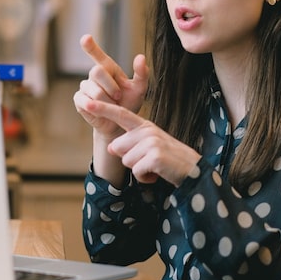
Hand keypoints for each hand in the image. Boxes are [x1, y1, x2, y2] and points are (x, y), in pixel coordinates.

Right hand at [73, 34, 148, 139]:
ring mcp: (85, 87)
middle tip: (118, 96)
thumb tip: (140, 57)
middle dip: (110, 86)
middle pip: (96, 72)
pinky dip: (96, 107)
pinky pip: (85, 101)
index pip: (97, 55)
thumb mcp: (139, 89)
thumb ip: (141, 74)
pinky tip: (100, 110)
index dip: (90, 46)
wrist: (119, 123)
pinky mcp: (79, 100)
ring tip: (112, 106)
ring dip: (107, 101)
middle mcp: (94, 75)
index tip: (85, 38)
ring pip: (94, 90)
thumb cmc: (129, 104)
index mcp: (108, 68)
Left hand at [84, 99, 201, 186]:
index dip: (103, 109)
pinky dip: (145, 177)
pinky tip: (157, 173)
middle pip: (118, 148)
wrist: (193, 170)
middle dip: (129, 160)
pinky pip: (136, 172)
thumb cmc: (168, 159)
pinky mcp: (155, 156)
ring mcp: (152, 142)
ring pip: (126, 161)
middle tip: (148, 161)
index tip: (87, 102)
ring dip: (138, 170)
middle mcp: (147, 131)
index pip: (121, 115)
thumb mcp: (148, 147)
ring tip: (155, 167)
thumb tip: (110, 147)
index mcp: (145, 126)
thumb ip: (129, 144)